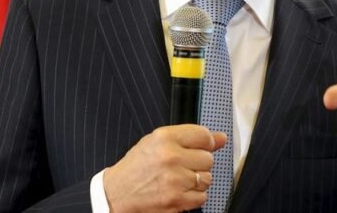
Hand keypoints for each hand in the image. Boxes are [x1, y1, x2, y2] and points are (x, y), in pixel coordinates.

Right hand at [103, 124, 226, 212]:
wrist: (115, 195)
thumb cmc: (136, 168)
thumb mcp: (156, 143)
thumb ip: (189, 138)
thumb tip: (221, 138)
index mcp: (164, 138)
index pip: (203, 135)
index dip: (205, 143)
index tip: (202, 147)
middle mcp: (170, 157)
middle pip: (208, 158)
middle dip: (198, 164)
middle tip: (181, 166)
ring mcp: (175, 180)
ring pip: (207, 179)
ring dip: (196, 181)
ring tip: (178, 180)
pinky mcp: (177, 200)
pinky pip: (202, 197)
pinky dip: (193, 197)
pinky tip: (178, 192)